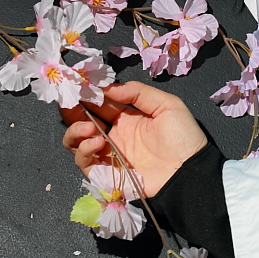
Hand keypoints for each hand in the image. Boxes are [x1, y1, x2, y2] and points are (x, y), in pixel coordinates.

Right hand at [60, 82, 207, 196]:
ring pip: (76, 142)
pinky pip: (84, 163)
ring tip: (87, 126)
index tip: (77, 84)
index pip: (98, 104)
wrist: (190, 170)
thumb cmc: (182, 136)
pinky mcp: (106, 174)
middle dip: (71, 110)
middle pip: (81, 121)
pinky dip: (84, 151)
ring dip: (74, 130)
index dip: (87, 94)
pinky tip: (97, 142)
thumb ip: (138, 92)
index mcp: (126, 118)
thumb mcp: (166, 104)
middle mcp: (113, 135)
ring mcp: (108, 155)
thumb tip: (107, 89)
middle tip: (69, 101)